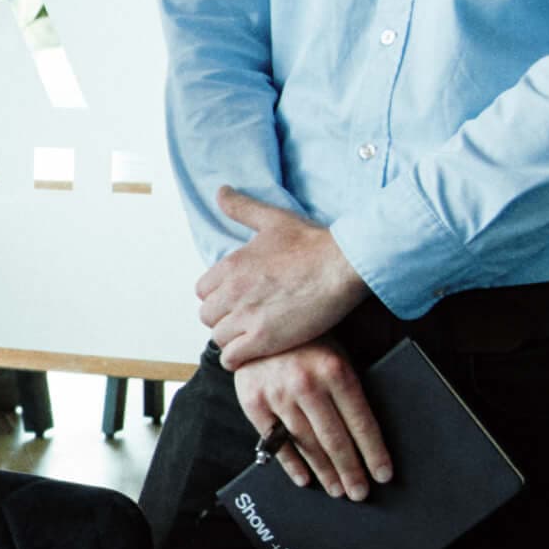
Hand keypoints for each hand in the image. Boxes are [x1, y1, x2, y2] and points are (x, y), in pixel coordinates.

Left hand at [199, 187, 369, 364]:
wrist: (346, 265)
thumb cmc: (315, 243)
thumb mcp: (273, 219)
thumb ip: (242, 208)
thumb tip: (220, 191)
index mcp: (230, 266)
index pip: (202, 291)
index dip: (218, 296)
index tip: (237, 299)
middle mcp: (232, 291)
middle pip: (208, 316)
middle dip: (224, 318)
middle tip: (246, 319)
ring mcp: (247, 316)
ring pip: (218, 337)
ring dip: (232, 339)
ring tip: (252, 336)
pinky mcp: (265, 339)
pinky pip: (232, 357)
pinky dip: (239, 358)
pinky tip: (253, 352)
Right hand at [233, 340, 393, 499]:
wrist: (257, 324)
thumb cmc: (305, 341)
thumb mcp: (336, 355)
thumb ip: (348, 389)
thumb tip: (368, 437)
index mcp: (335, 371)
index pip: (361, 423)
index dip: (374, 453)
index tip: (382, 474)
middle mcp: (306, 384)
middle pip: (335, 439)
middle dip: (351, 470)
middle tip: (360, 492)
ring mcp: (277, 394)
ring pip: (307, 443)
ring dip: (325, 472)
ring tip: (338, 490)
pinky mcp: (253, 402)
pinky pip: (275, 441)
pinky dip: (291, 463)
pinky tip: (305, 478)